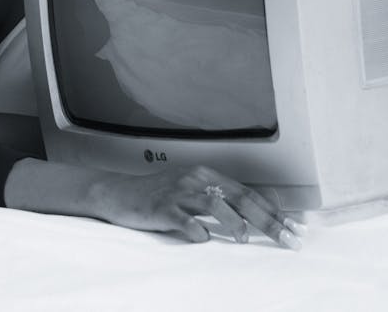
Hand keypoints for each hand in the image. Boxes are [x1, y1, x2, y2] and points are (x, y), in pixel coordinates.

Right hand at [87, 163, 302, 247]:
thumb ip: (217, 200)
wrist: (118, 194)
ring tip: (245, 239)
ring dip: (235, 223)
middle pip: (240, 199)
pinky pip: (185, 219)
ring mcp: (179, 192)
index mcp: (206, 176)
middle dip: (269, 221)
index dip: (274, 211)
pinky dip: (198, 230)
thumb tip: (253, 216)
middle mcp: (196, 179)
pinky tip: (203, 239)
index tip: (295, 228)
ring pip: (216, 204)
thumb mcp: (190, 193)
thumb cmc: (157, 197)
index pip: (248, 193)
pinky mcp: (162, 207)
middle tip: (289, 239)